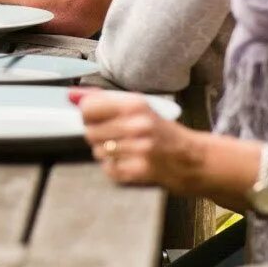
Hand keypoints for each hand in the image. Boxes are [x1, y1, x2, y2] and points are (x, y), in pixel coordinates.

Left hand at [72, 89, 207, 193]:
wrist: (196, 159)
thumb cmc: (164, 133)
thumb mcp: (139, 109)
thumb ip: (104, 101)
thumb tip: (72, 95)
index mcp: (135, 105)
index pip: (89, 108)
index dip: (87, 115)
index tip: (94, 118)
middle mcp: (137, 125)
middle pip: (90, 132)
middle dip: (97, 136)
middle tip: (113, 137)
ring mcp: (139, 149)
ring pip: (98, 151)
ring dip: (106, 153)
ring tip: (124, 150)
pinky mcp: (141, 171)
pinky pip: (109, 169)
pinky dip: (114, 168)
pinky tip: (127, 162)